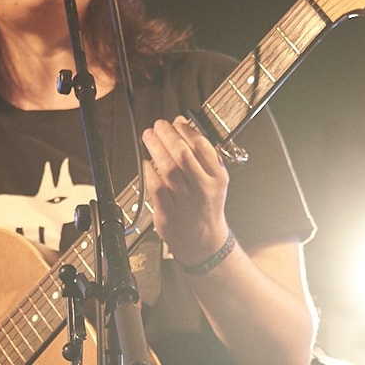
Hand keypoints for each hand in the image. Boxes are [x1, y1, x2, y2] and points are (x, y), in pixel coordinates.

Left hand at [141, 115, 230, 265]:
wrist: (204, 242)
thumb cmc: (206, 207)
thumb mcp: (214, 179)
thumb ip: (201, 154)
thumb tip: (183, 126)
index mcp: (217, 177)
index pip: (202, 146)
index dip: (186, 130)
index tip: (176, 122)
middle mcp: (203, 189)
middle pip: (183, 155)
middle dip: (168, 136)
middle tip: (158, 126)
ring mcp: (185, 202)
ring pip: (169, 169)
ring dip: (156, 149)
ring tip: (149, 137)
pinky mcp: (169, 213)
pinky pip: (157, 188)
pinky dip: (150, 172)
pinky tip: (147, 163)